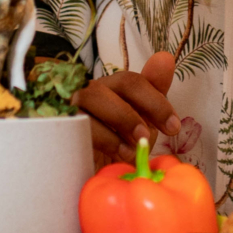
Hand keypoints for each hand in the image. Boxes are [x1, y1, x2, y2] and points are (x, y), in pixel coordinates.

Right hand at [75, 49, 183, 166]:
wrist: (83, 174)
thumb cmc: (113, 145)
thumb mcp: (139, 124)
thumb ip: (152, 95)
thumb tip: (164, 57)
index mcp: (109, 90)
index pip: (131, 82)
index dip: (156, 101)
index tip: (173, 127)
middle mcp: (88, 92)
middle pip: (113, 85)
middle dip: (139, 109)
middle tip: (150, 137)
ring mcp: (69, 107)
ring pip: (92, 98)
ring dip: (119, 121)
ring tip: (135, 148)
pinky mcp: (58, 126)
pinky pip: (76, 123)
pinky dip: (102, 138)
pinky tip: (118, 155)